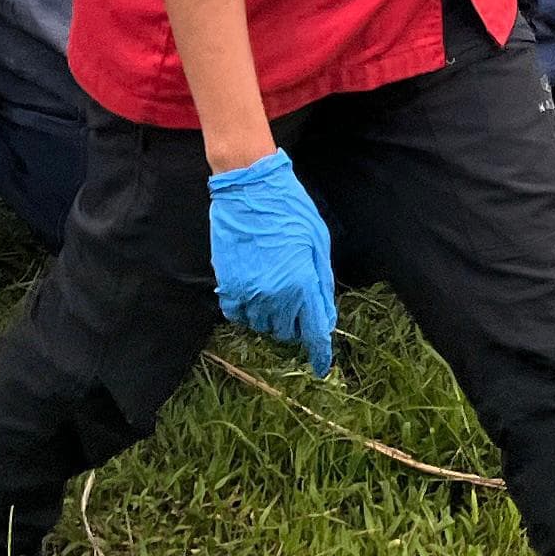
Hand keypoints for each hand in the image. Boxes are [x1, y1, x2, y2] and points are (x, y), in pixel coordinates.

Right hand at [206, 149, 336, 376]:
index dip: (319, 353)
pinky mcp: (229, 285)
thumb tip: (326, 317)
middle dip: (296, 323)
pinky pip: (238, 315)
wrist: (249, 189)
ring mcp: (250, 293)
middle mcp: (276, 295)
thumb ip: (322, 284)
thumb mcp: (318, 243)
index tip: (321, 366)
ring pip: (263, 325)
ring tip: (275, 289)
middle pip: (288, 331)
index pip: (314, 332)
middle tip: (298, 301)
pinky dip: (247, 311)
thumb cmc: (290, 210)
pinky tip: (254, 293)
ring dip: (272, 316)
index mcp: (303, 284)